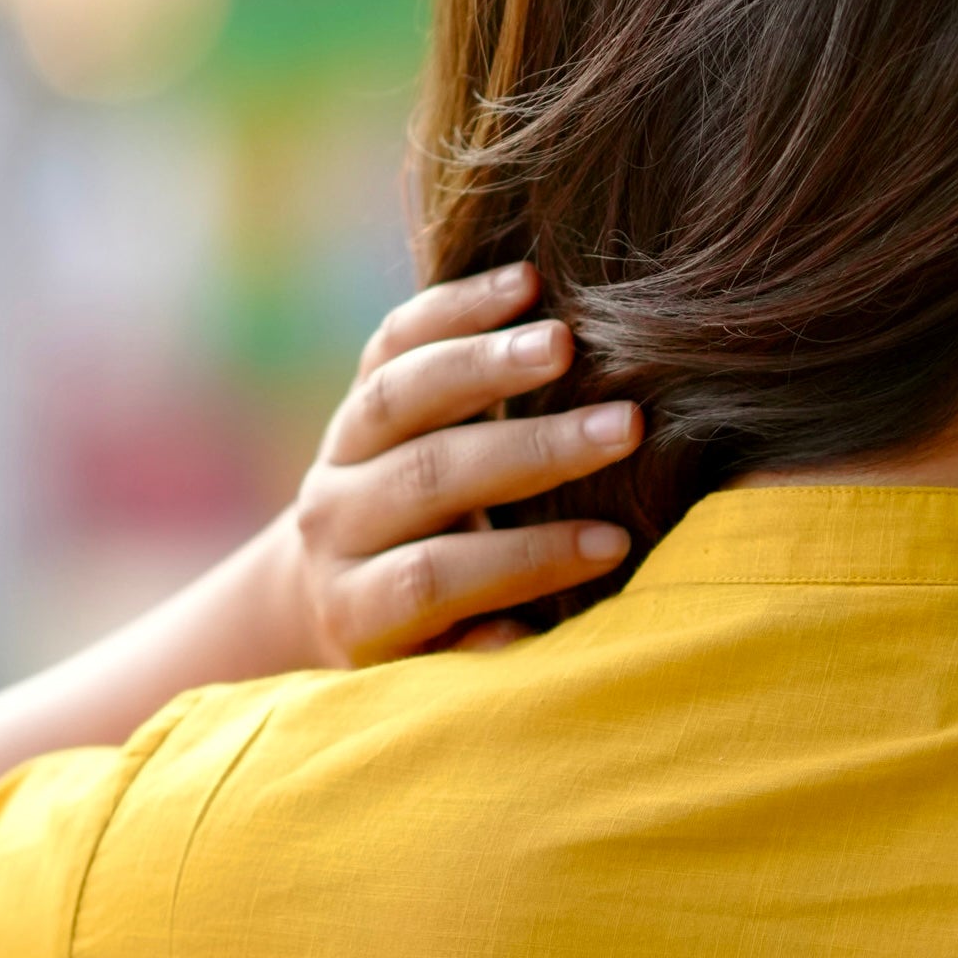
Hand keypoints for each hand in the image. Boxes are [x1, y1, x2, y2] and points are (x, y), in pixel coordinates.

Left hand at [0, 264, 641, 777]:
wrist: (333, 589)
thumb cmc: (429, 644)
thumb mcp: (440, 673)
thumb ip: (478, 653)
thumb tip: (519, 631)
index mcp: (355, 606)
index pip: (433, 577)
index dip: (523, 562)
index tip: (614, 545)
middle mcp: (334, 523)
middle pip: (425, 477)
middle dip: (531, 452)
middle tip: (624, 427)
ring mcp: (337, 451)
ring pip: (398, 395)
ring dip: (486, 364)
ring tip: (566, 341)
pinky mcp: (355, 394)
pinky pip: (394, 340)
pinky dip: (454, 307)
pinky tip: (524, 283)